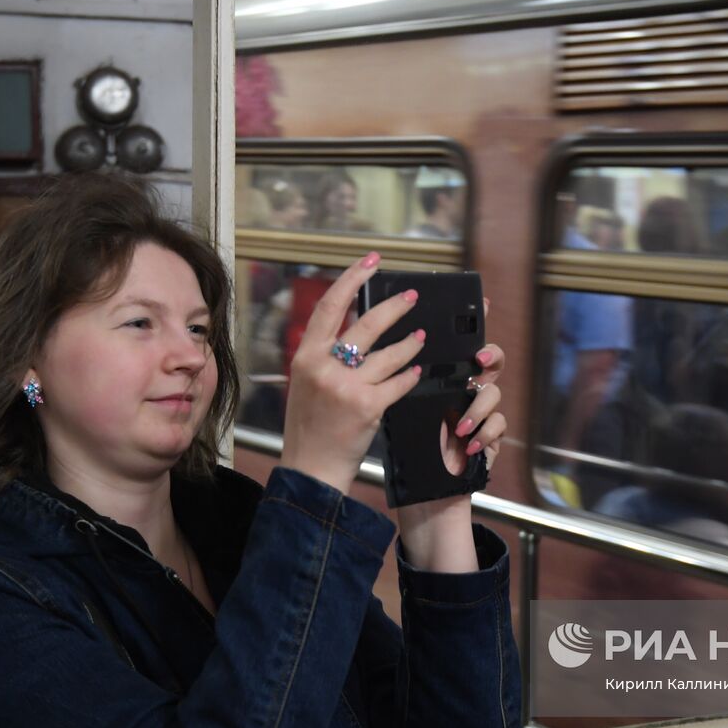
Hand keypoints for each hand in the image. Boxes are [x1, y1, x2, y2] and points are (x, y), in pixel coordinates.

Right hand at [279, 252, 424, 493]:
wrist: (310, 467)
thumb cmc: (310, 425)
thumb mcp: (307, 382)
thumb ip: (324, 355)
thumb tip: (356, 328)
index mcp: (306, 355)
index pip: (330, 305)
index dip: (352, 278)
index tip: (371, 261)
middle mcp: (323, 367)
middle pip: (367, 323)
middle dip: (395, 306)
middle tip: (412, 296)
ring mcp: (346, 386)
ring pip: (390, 354)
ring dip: (410, 344)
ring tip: (421, 338)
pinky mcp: (367, 406)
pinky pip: (398, 383)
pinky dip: (409, 376)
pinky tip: (416, 372)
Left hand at [394, 298, 506, 501]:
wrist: (422, 494)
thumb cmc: (408, 452)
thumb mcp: (400, 410)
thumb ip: (401, 381)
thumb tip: (386, 346)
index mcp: (443, 379)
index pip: (460, 344)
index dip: (476, 322)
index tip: (484, 303)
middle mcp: (465, 390)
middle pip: (492, 360)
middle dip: (492, 355)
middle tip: (480, 359)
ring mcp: (482, 413)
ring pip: (494, 392)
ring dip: (478, 407)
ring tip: (459, 425)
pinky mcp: (492, 437)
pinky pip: (499, 424)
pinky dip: (485, 434)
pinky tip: (468, 444)